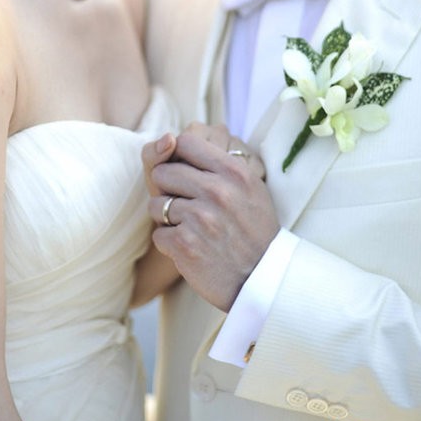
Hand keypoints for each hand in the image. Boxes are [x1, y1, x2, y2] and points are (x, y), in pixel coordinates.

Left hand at [144, 123, 278, 310]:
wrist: (263, 279)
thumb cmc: (253, 229)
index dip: (176, 155)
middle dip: (166, 188)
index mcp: (233, 171)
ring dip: (166, 218)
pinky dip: (170, 243)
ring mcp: (200, 218)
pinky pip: (158, 235)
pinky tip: (189, 247)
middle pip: (163, 172)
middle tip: (181, 203)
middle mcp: (217, 191)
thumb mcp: (249, 187)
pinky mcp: (185, 245)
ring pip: (156, 204)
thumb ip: (218, 162)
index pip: (185, 142)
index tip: (181, 170)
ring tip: (187, 227)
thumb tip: (175, 140)